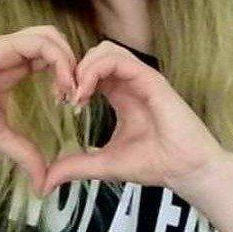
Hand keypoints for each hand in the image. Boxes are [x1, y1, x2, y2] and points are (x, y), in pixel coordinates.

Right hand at [0, 26, 78, 195]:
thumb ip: (24, 154)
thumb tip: (42, 185)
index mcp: (15, 67)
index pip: (53, 58)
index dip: (69, 76)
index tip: (73, 105)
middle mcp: (15, 53)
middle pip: (58, 42)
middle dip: (76, 66)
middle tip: (79, 97)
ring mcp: (9, 46)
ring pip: (53, 36)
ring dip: (70, 60)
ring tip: (71, 91)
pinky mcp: (2, 45)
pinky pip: (41, 42)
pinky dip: (60, 61)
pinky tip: (61, 87)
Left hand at [41, 40, 232, 195]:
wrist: (186, 171)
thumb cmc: (154, 165)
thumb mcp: (104, 164)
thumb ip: (76, 166)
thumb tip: (46, 181)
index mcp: (121, 94)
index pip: (92, 69)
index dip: (71, 78)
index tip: (60, 101)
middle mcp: (130, 82)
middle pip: (96, 53)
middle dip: (74, 68)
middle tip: (63, 95)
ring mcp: (142, 78)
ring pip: (106, 49)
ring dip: (83, 66)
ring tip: (75, 93)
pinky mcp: (151, 80)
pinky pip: (119, 59)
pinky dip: (95, 70)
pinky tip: (85, 92)